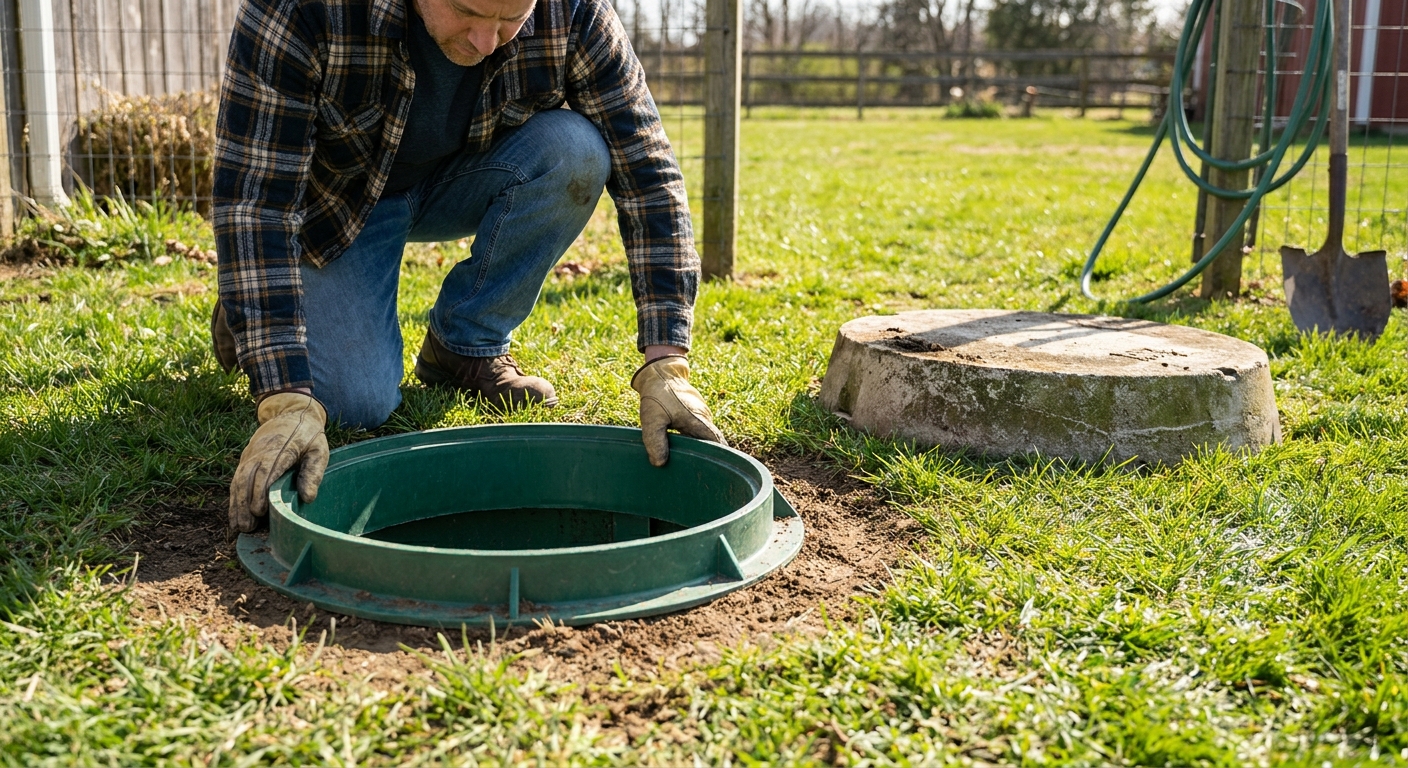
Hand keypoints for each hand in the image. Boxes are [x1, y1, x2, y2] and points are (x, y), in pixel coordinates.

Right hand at [229, 392, 329, 531]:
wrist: (292, 414)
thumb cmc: (308, 436)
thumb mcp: (319, 450)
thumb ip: (313, 472)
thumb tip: (308, 498)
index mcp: (281, 447)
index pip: (267, 468)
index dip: (261, 490)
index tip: (259, 511)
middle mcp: (260, 451)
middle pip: (248, 477)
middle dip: (245, 503)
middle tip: (247, 527)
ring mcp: (250, 455)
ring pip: (238, 480)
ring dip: (237, 504)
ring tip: (239, 526)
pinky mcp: (245, 459)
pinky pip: (236, 480)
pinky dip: (234, 498)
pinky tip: (235, 516)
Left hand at [630, 355, 725, 466]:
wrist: (660, 373)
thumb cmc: (658, 394)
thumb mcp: (652, 418)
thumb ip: (655, 440)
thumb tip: (660, 463)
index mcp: (699, 421)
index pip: (717, 445)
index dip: (718, 459)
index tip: (713, 473)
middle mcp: (704, 420)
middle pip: (711, 444)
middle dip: (706, 459)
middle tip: (695, 477)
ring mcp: (700, 416)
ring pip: (703, 438)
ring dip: (697, 451)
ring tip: (687, 468)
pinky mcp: (693, 415)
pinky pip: (696, 433)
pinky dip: (691, 443)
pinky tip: (680, 453)